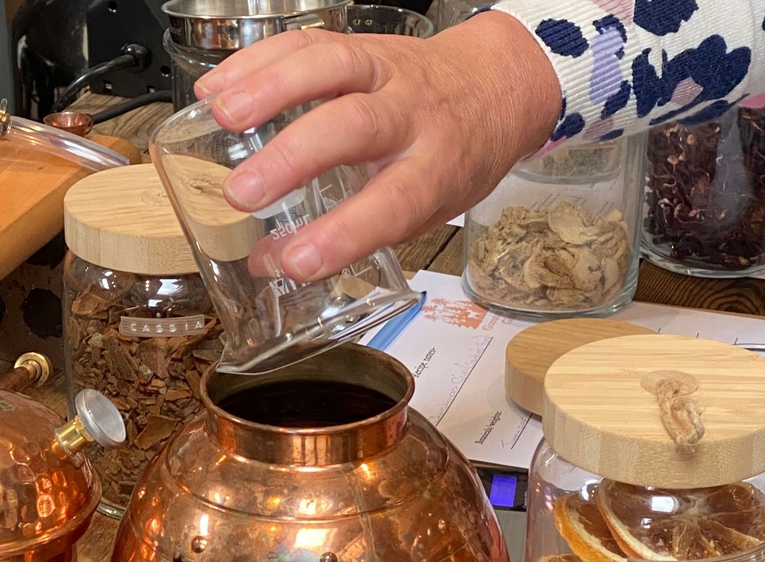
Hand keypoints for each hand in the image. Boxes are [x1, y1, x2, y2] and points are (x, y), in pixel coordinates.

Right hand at [196, 12, 559, 281]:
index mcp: (437, 170)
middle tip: (242, 193)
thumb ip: (356, 235)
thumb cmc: (455, 160)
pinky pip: (306, 42)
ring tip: (221, 118)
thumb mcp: (427, 211)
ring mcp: (386, 72)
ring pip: (329, 68)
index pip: (393, 204)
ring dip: (269, 89)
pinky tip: (218, 86)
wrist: (491, 88)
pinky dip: (257, 60)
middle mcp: (413, 116)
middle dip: (294, 158)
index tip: (297, 262)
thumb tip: (274, 262)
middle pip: (355, 127)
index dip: (343, 235)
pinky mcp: (360, 44)